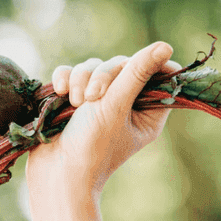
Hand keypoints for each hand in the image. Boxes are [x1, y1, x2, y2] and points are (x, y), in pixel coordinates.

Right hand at [26, 42, 178, 196]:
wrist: (54, 174)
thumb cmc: (92, 147)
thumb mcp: (116, 106)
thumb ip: (137, 74)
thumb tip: (165, 46)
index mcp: (147, 112)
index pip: (159, 76)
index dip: (150, 65)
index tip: (139, 64)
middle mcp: (124, 105)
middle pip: (121, 65)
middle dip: (103, 75)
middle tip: (93, 97)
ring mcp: (97, 102)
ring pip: (93, 66)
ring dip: (81, 79)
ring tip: (75, 102)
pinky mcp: (72, 99)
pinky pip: (71, 73)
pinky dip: (65, 79)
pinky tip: (60, 92)